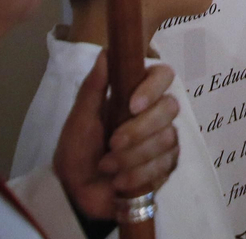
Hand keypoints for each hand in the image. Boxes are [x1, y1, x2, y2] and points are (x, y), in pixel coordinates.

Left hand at [54, 52, 180, 219]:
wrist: (76, 193)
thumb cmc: (76, 151)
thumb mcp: (80, 118)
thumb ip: (94, 86)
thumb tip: (106, 52)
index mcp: (136, 95)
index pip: (163, 75)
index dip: (153, 88)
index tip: (132, 106)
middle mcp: (155, 114)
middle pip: (170, 108)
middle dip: (139, 131)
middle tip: (112, 145)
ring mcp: (164, 139)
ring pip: (167, 139)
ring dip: (132, 157)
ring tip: (108, 166)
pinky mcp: (167, 165)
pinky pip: (165, 165)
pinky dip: (138, 175)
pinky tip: (120, 181)